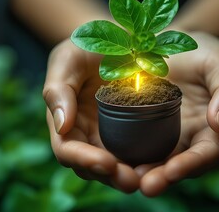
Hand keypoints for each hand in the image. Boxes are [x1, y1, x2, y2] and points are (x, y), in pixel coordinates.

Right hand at [43, 39, 139, 192]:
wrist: (116, 38)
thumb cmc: (84, 46)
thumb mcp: (67, 59)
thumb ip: (58, 90)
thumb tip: (61, 127)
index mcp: (66, 122)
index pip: (68, 150)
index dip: (84, 160)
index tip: (107, 163)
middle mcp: (86, 134)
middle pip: (93, 167)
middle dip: (110, 176)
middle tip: (132, 180)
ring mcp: (110, 135)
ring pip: (116, 166)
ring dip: (129, 175)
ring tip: (146, 178)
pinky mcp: (133, 130)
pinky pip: (138, 151)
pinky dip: (146, 161)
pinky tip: (160, 164)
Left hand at [135, 32, 218, 195]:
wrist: (174, 44)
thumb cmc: (204, 53)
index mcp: (212, 130)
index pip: (206, 154)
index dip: (191, 164)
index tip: (173, 171)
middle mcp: (186, 140)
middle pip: (176, 167)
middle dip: (161, 178)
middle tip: (145, 185)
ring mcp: (162, 136)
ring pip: (151, 161)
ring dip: (138, 172)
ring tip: (121, 176)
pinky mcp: (139, 128)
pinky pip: (131, 145)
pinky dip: (121, 153)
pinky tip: (106, 157)